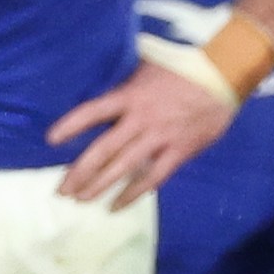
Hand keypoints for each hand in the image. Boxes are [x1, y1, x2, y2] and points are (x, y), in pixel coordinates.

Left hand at [49, 61, 234, 205]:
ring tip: (81, 200)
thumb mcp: (146, 66)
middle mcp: (140, 119)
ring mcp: (159, 137)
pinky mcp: (178, 151)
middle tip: (61, 190)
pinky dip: (132, 194)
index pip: (92, 112)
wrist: (222, 77)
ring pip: (123, 168)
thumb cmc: (181, 69)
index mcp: (129, 96)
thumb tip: (99, 85)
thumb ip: (124, 81)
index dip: (71, 125)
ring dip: (99, 186)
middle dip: (79, 172)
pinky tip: (115, 206)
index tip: (51, 140)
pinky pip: (151, 178)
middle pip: (103, 150)